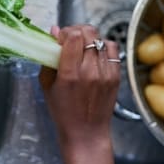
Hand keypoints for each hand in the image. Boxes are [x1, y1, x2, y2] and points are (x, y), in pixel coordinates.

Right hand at [38, 24, 120, 146]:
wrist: (87, 132)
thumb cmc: (63, 112)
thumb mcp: (47, 86)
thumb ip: (48, 58)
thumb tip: (53, 32)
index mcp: (70, 74)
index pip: (73, 37)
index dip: (65, 32)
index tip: (60, 38)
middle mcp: (90, 71)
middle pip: (89, 33)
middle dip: (76, 31)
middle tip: (70, 40)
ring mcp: (106, 73)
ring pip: (101, 38)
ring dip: (89, 38)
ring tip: (83, 47)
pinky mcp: (116, 75)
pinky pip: (112, 49)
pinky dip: (103, 46)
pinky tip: (95, 54)